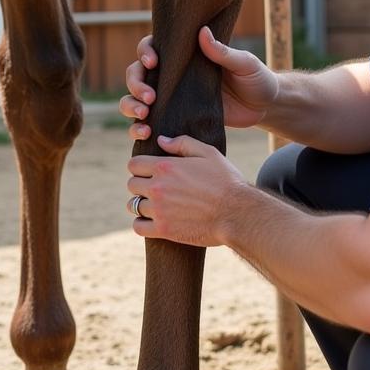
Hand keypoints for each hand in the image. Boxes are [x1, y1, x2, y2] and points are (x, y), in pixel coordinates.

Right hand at [119, 27, 279, 140]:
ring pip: (134, 99)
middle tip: (149, 98)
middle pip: (136, 74)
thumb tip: (203, 33)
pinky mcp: (174, 119)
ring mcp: (170, 98)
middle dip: (135, 85)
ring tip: (143, 117)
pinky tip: (144, 134)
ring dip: (130, 106)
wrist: (263, 107)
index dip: (145, 52)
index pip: (152, 47)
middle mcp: (171, 75)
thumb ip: (223, 52)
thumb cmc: (255, 78)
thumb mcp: (243, 63)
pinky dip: (138, 128)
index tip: (153, 63)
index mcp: (184, 55)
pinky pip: (147, 123)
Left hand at [126, 134, 245, 246]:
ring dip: (141, 204)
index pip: (134, 164)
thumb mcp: (208, 153)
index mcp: (165, 167)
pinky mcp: (163, 230)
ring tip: (154, 206)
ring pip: (133, 205)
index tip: (148, 172)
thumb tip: (161, 140)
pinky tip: (151, 222)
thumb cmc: (226, 181)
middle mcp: (157, 187)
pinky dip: (141, 224)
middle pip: (131, 184)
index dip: (140, 167)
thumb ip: (182, 143)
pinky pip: (138, 227)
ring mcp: (158, 209)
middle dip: (141, 185)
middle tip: (155, 189)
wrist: (237, 213)